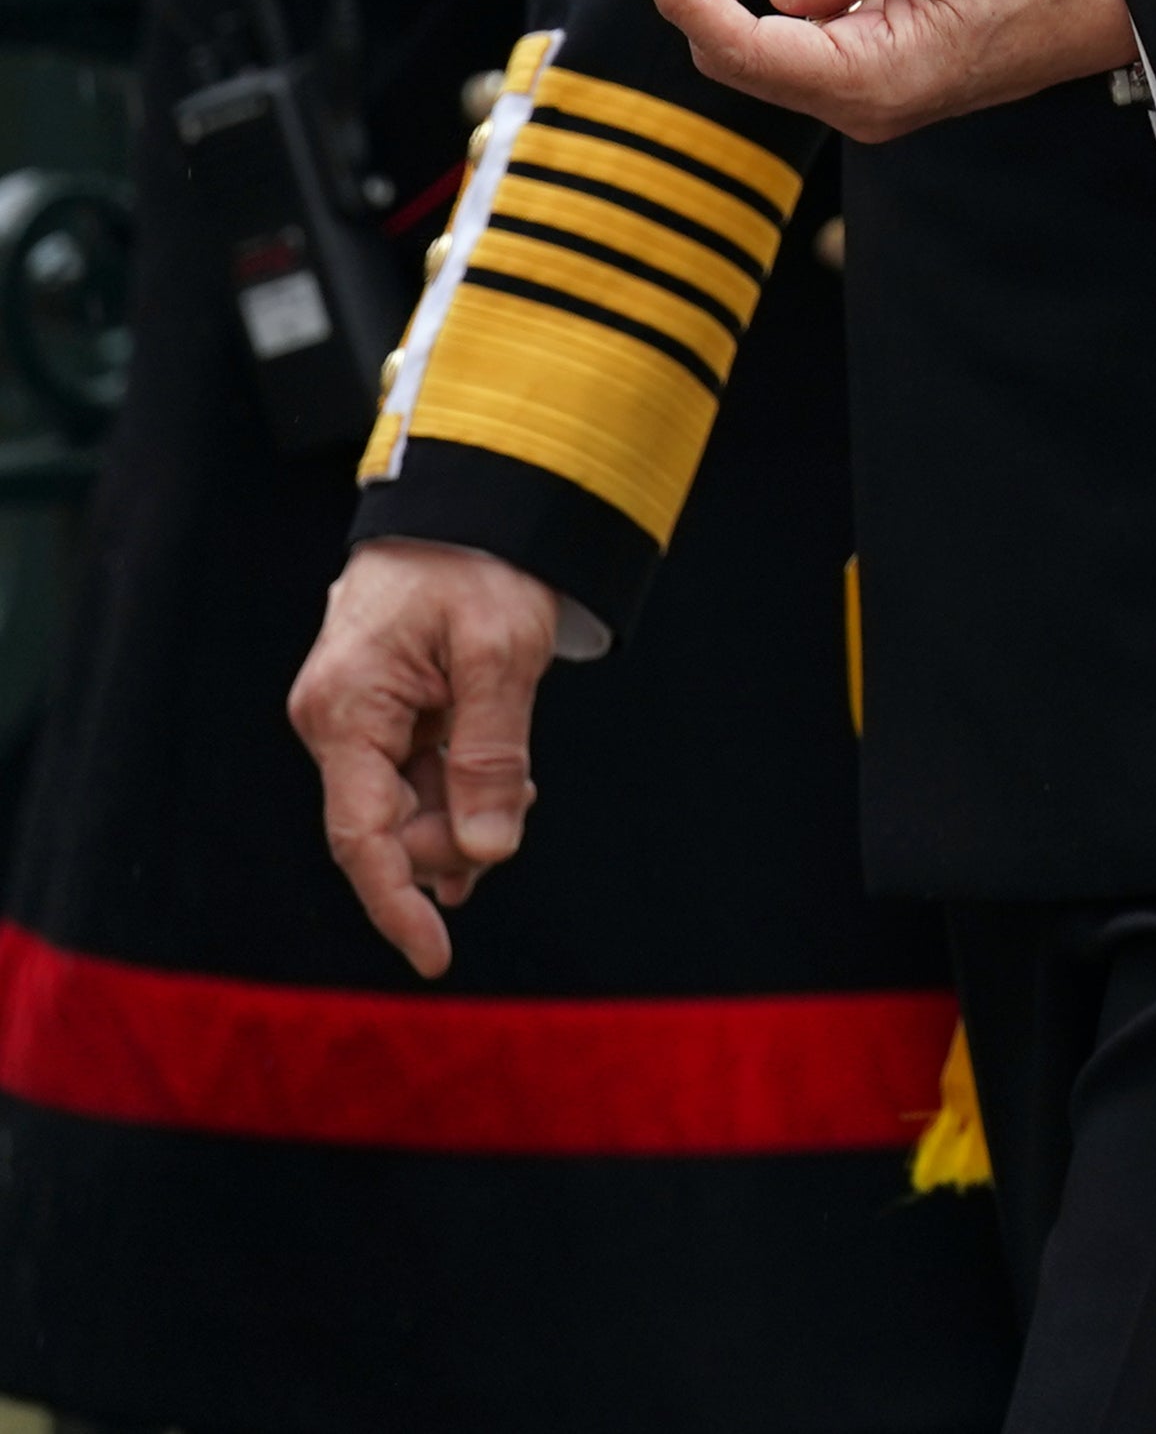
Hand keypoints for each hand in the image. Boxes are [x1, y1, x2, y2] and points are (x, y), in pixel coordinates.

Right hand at [290, 539, 566, 976]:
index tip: (436, 957)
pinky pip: (416, 773)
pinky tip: (502, 779)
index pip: (361, 838)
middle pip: (387, 828)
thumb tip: (485, 853)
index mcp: (346, 713)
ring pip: (406, 805)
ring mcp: (355, 716)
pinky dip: (460, 786)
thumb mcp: (502, 656)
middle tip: (517, 803)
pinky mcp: (381, 709)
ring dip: (463, 813)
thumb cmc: (482, 567)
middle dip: (452, 840)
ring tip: (514, 783)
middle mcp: (336, 721)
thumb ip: (491, 756)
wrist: (471, 500)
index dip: (397, 904)